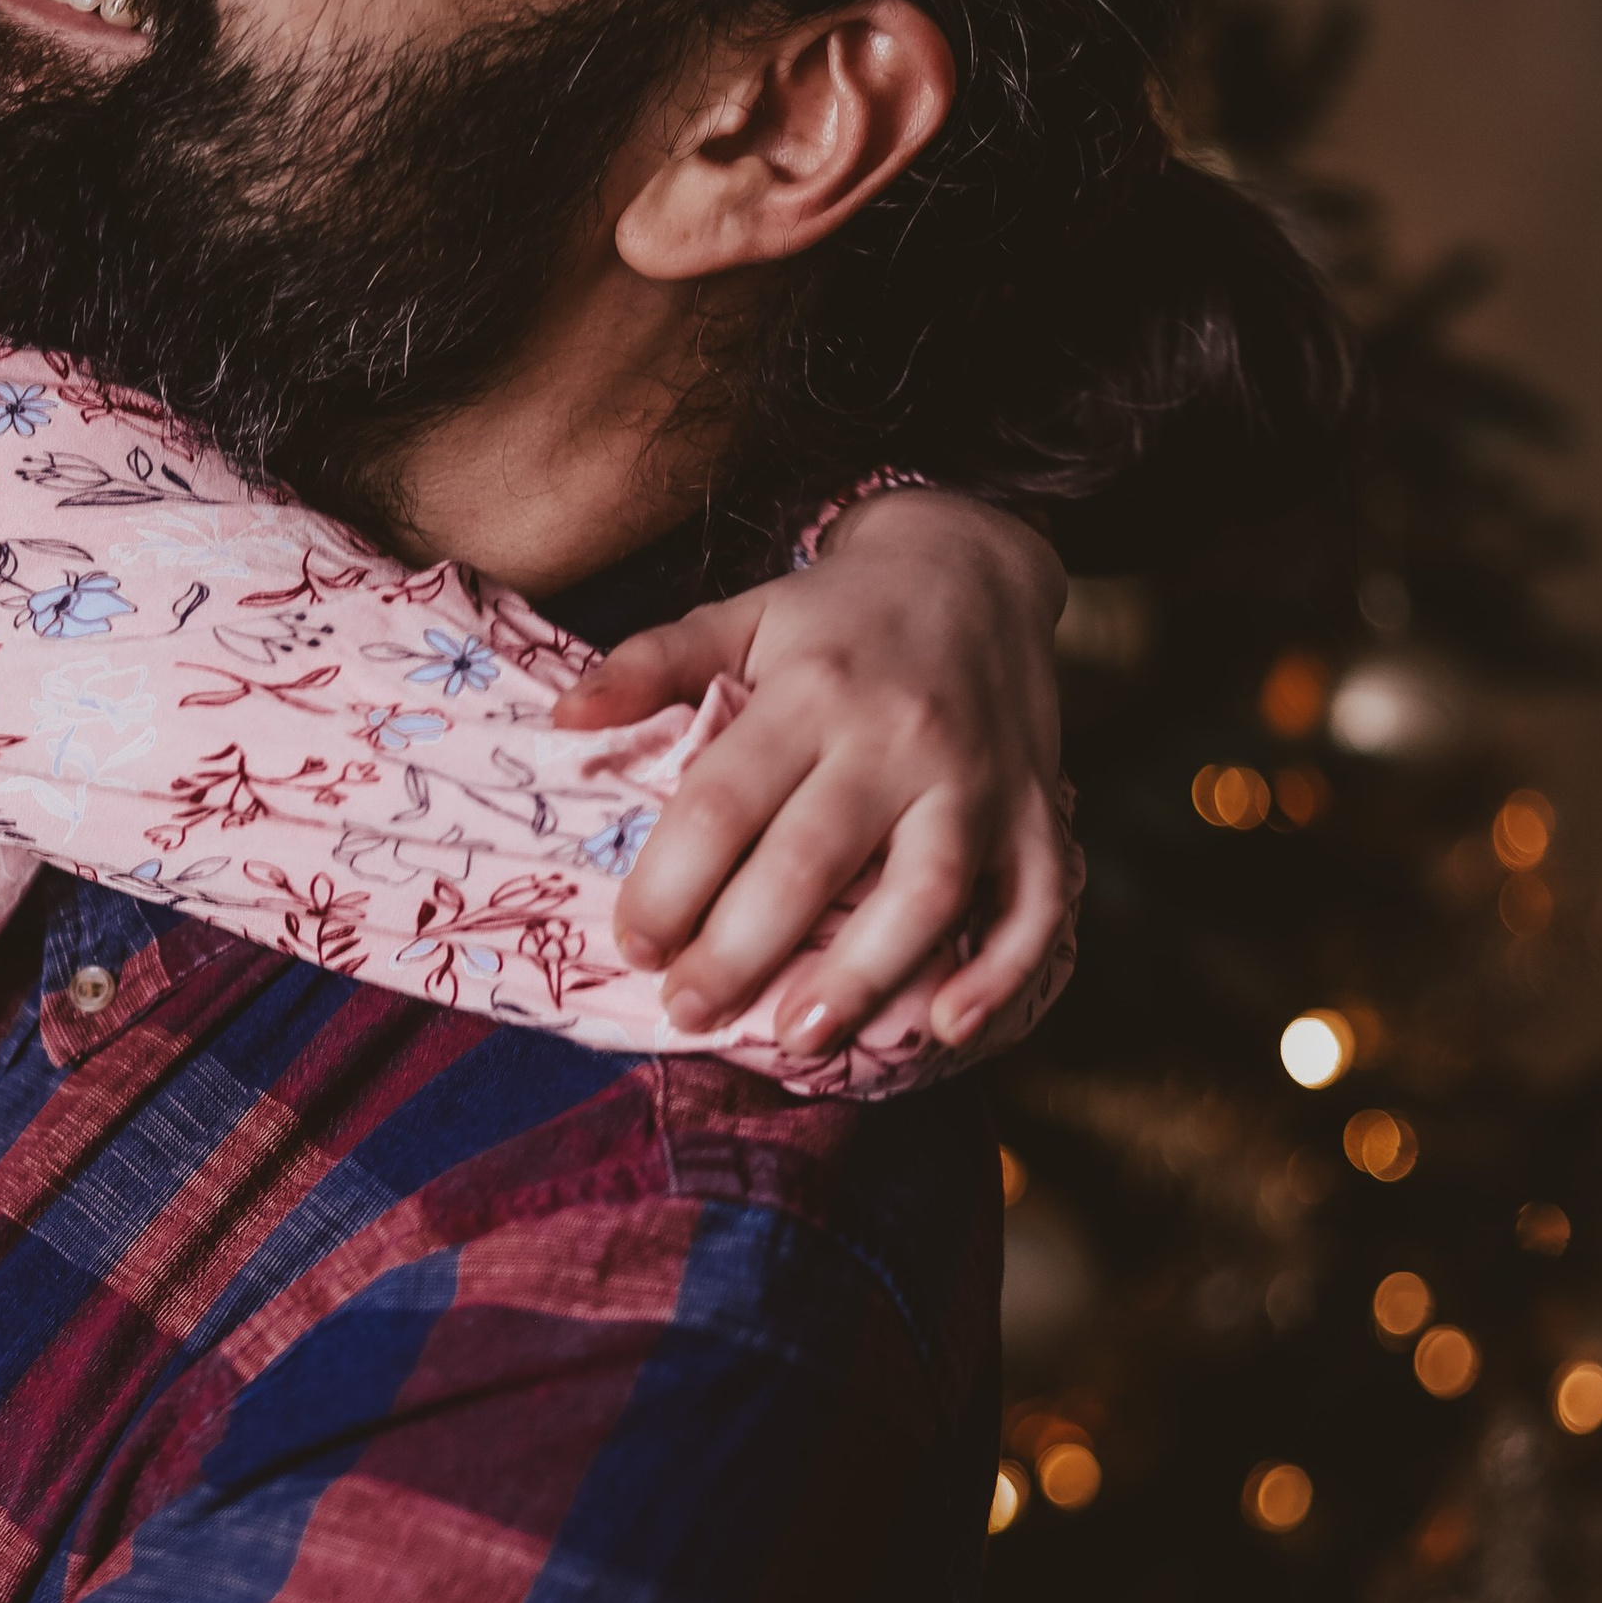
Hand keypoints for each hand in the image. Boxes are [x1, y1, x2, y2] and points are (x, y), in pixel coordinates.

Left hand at [553, 489, 1067, 1049]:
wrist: (975, 565)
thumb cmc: (838, 614)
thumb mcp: (742, 614)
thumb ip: (653, 665)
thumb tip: (564, 720)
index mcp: (811, 689)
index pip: (726, 801)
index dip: (671, 882)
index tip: (632, 945)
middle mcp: (897, 736)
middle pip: (814, 860)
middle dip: (742, 950)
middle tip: (687, 1012)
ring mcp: (978, 777)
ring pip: (926, 892)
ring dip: (864, 978)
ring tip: (799, 1037)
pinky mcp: (1038, 811)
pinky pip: (1035, 902)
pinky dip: (1000, 973)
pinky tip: (946, 1028)